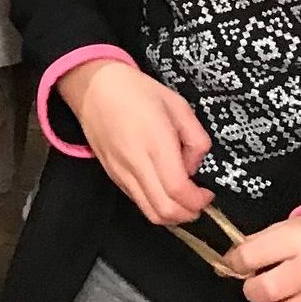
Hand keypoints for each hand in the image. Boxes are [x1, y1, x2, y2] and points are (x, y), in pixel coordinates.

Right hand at [58, 59, 212, 225]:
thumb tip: (193, 168)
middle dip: (188, 214)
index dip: (198, 200)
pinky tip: (161, 187)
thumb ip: (197, 140)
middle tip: (198, 199)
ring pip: (149, 213)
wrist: (93, 87)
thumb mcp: (178, 106)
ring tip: (181, 197)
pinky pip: (137, 201)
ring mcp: (121, 172)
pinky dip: (154, 204)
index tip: (207, 191)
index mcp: (155, 144)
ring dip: (171, 214)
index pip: (178, 190)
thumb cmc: (137, 91)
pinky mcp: (112, 174)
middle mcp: (136, 164)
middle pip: (164, 211)